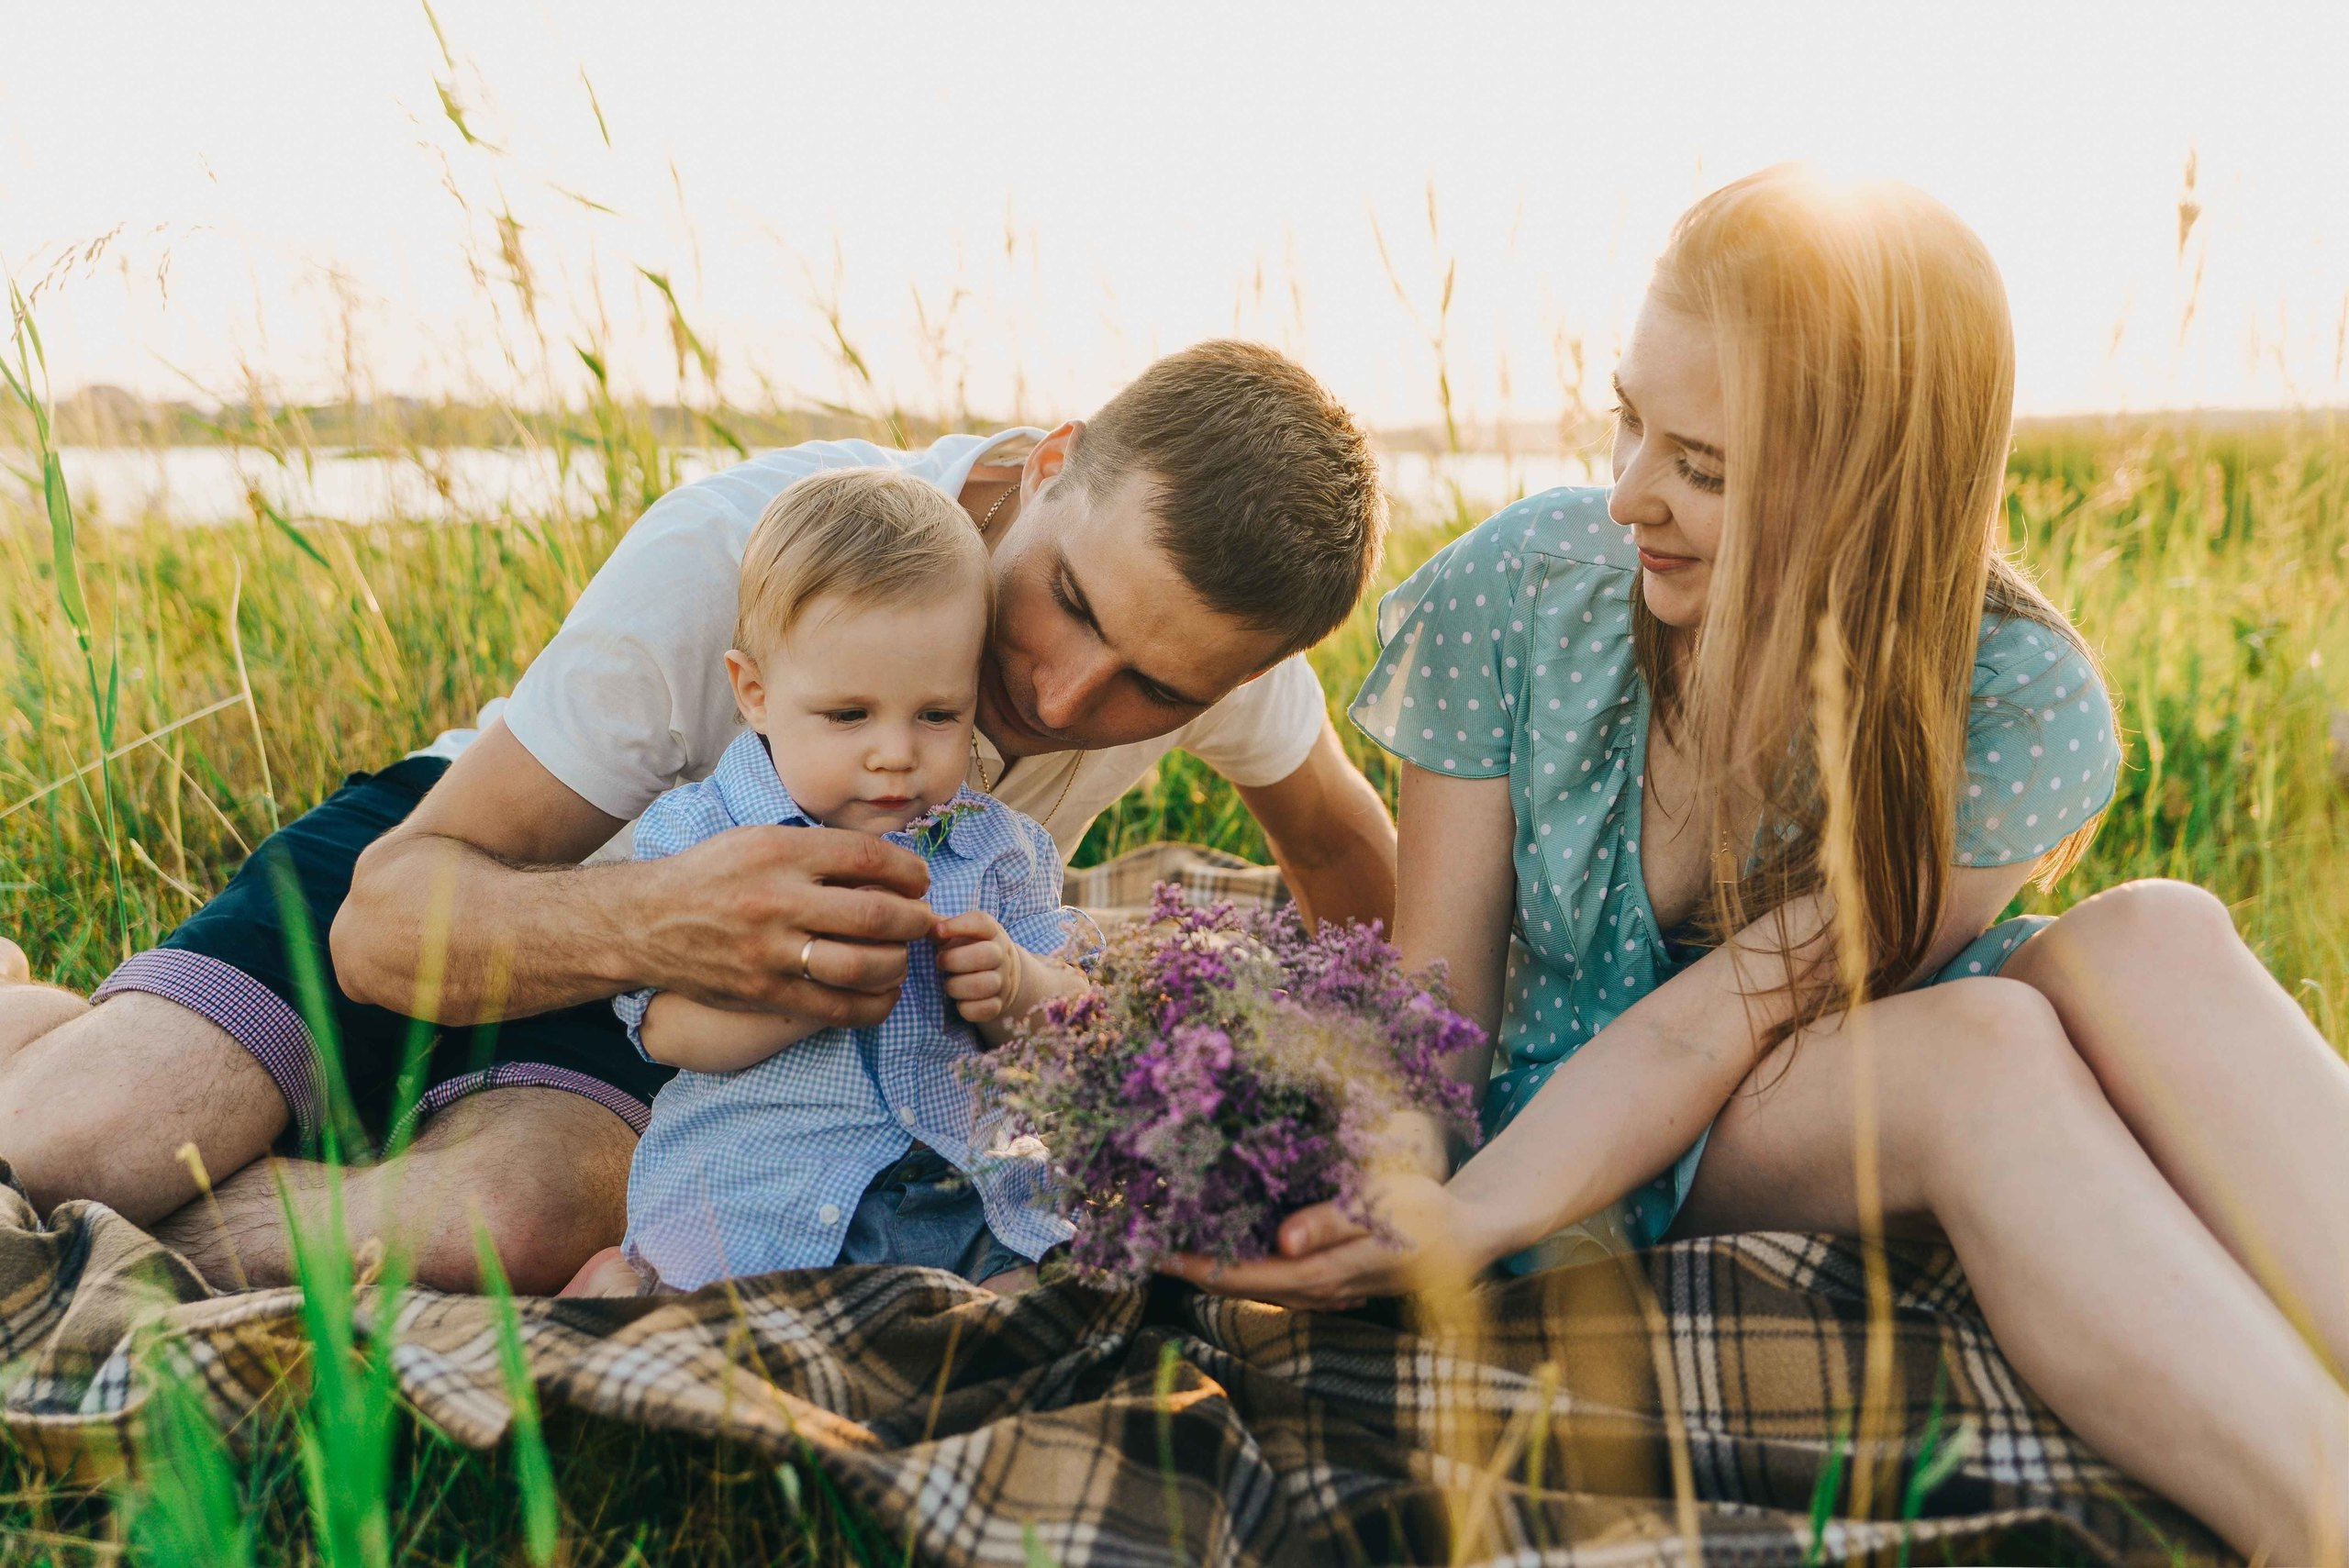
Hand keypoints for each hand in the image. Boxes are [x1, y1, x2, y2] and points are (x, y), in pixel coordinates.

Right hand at [633, 824, 933, 1027]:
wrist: (646, 922)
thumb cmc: (711, 875)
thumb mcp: (759, 839)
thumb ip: (818, 849)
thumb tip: (886, 865)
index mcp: (780, 852)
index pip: (868, 859)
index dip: (909, 871)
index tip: (919, 882)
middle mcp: (777, 900)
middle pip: (876, 915)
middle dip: (915, 921)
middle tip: (923, 922)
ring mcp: (771, 952)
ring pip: (863, 966)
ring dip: (898, 963)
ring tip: (901, 955)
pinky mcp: (765, 993)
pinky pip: (838, 1007)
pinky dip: (874, 1003)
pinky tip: (883, 992)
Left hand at [933, 910, 1020, 1023]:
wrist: (1002, 975)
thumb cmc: (970, 949)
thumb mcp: (960, 933)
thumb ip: (940, 926)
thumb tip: (922, 924)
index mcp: (991, 932)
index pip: (981, 922)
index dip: (959, 925)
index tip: (939, 931)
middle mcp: (1001, 955)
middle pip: (986, 955)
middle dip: (955, 960)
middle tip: (940, 962)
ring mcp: (1002, 981)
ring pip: (985, 985)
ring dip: (957, 986)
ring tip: (948, 984)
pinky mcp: (999, 1004)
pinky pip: (986, 1009)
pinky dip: (967, 1008)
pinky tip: (959, 1002)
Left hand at [1159, 1170, 1496, 1312]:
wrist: (1465, 1238)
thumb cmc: (1425, 1210)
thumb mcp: (1384, 1202)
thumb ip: (1333, 1221)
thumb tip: (1282, 1242)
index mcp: (1329, 1271)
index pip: (1250, 1275)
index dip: (1201, 1266)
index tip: (1158, 1251)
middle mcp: (1320, 1290)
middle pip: (1241, 1287)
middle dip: (1193, 1269)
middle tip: (1145, 1243)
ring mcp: (1325, 1293)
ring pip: (1254, 1289)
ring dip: (1212, 1271)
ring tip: (1170, 1244)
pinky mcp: (1328, 1285)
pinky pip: (1272, 1282)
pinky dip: (1239, 1268)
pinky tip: (1219, 1249)